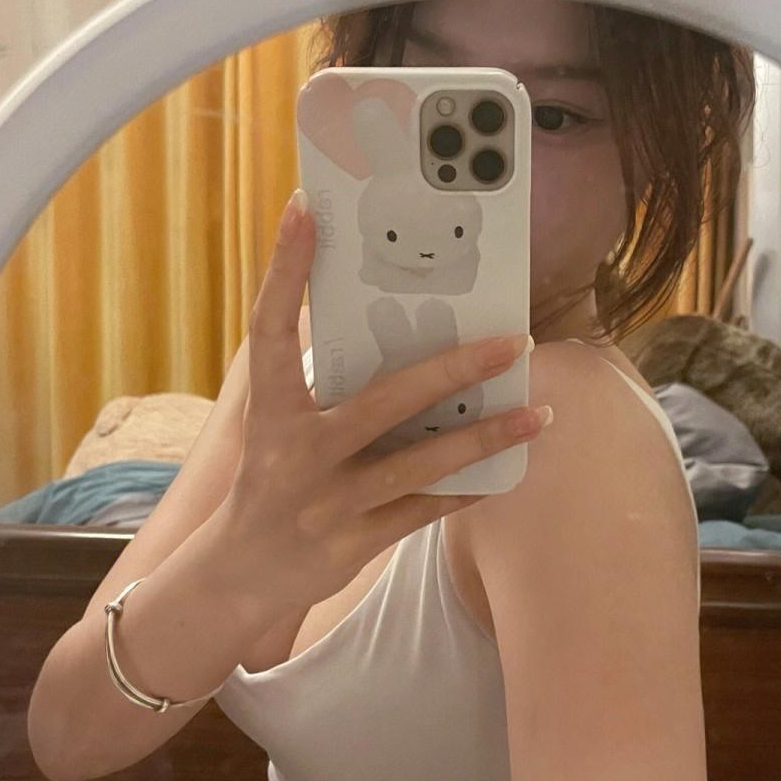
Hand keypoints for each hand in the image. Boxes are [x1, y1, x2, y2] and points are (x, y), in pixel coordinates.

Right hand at [219, 189, 549, 611]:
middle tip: (513, 340)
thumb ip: (322, 383)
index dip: (285, 269)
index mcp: (270, 410)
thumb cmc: (271, 478)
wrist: (241, 571)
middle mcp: (299, 453)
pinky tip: (510, 466)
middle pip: (386, 401)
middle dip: (455, 369)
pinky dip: (468, 486)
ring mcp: (330, 502)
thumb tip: (395, 328)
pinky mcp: (356, 541)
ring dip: (486, 436)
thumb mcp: (276, 425)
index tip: (305, 209)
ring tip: (539, 413)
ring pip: (422, 463)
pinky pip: (425, 509)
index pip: (271, 328)